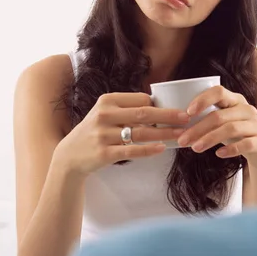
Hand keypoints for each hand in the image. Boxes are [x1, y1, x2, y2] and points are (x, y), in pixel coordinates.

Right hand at [53, 92, 189, 175]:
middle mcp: (104, 115)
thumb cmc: (95, 132)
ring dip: (164, 133)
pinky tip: (162, 148)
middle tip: (187, 118)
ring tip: (181, 134)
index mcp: (108, 100)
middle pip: (144, 113)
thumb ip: (127, 108)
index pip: (141, 99)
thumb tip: (161, 106)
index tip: (179, 109)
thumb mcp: (105, 113)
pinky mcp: (103, 153)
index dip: (162, 105)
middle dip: (169, 115)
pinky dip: (149, 149)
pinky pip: (132, 150)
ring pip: (141, 132)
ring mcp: (103, 134)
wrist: (69, 156)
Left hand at [176, 86, 256, 171]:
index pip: (219, 91)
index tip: (187, 113)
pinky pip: (245, 144)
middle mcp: (246, 109)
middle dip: (198, 128)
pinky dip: (230, 149)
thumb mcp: (224, 122)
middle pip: (220, 115)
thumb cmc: (238, 134)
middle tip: (182, 139)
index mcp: (235, 100)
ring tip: (195, 148)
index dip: (202, 100)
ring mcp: (255, 125)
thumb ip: (207, 118)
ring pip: (230, 129)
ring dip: (209, 139)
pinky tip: (218, 154)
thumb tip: (175, 124)